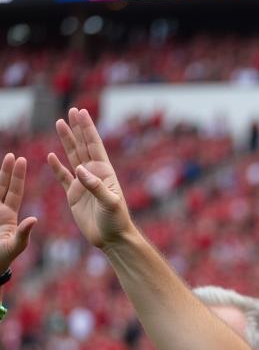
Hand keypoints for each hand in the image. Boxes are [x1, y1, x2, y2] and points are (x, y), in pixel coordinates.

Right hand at [0, 153, 36, 271]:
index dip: (17, 176)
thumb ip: (23, 233)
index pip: (13, 191)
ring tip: (4, 158)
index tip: (21, 160)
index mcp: (9, 215)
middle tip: (12, 155)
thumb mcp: (15, 245)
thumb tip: (33, 219)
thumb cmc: (3, 257)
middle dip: (6, 170)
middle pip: (2, 185)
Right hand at [47, 108, 133, 248]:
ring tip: (60, 124)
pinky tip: (50, 156)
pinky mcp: (74, 195)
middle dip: (77, 129)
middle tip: (72, 111)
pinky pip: (63, 177)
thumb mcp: (110, 203)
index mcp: (105, 173)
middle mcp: (94, 175)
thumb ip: (96, 186)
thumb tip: (79, 170)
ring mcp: (83, 184)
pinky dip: (56, 167)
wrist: (112, 239)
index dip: (88, 129)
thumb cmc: (117, 222)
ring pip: (72, 157)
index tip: (82, 112)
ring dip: (66, 141)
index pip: (94, 146)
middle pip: (83, 147)